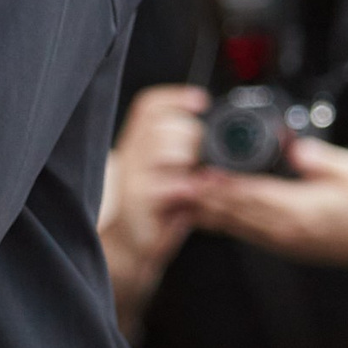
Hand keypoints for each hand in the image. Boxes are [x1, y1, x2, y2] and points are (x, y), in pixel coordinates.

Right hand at [99, 84, 206, 312]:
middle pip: (161, 124)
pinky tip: (193, 193)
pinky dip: (188, 187)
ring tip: (193, 177)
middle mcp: (131, 157)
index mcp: (138, 146)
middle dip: (188, 136)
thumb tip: (218, 149)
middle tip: (196, 158)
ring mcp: (133, 178)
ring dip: (186, 159)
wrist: (129, 249)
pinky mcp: (139, 201)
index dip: (174, 98)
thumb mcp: (168, 178)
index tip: (200, 101)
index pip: (149, 108)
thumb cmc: (152, 213)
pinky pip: (169, 183)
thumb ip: (186, 160)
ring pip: (162, 147)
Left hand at [184, 135, 347, 264]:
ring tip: (182, 194)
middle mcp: (287, 229)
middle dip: (206, 196)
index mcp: (303, 211)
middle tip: (180, 181)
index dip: (226, 186)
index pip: (256, 196)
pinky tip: (202, 211)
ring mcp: (280, 241)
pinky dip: (220, 221)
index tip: (203, 173)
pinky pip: (242, 233)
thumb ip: (323, 158)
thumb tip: (296, 148)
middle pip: (237, 211)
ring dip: (207, 210)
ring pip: (234, 225)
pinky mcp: (278, 245)